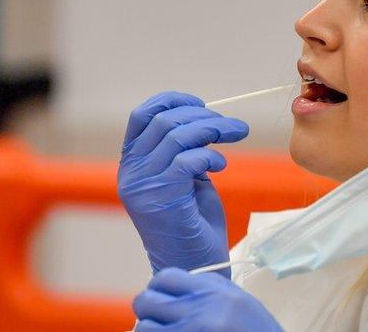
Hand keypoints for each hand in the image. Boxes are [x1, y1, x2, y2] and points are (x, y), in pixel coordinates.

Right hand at [118, 91, 248, 275]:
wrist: (194, 266)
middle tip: (233, 126)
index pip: (141, 115)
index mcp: (133, 163)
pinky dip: (209, 155)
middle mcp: (132, 172)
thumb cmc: (194, 223)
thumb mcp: (186, 178)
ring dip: (212, 129)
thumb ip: (185, 150)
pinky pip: (186, 160)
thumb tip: (205, 119)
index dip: (171, 101)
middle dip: (204, 116)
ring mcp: (143, 186)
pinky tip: (222, 165)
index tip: (202, 104)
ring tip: (235, 135)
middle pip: (164, 121)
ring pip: (176, 136)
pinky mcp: (161, 198)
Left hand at [133, 268, 282, 331]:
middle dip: (148, 310)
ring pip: (144, 328)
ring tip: (165, 331)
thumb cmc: (256, 330)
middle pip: (147, 301)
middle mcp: (199, 310)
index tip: (161, 296)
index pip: (165, 278)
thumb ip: (207, 289)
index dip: (158, 287)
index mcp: (213, 291)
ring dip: (150, 330)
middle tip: (157, 317)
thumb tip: (173, 289)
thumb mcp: (237, 300)